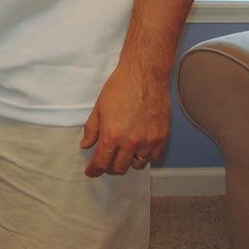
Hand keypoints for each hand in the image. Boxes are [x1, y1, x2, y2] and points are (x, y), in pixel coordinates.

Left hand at [81, 62, 170, 176]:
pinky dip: (145, 157)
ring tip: (123, 154)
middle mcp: (130, 142)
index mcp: (112, 135)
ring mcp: (148, 142)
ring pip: (137, 165)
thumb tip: (86, 145)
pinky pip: (153, 158)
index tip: (91, 173)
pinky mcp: (162, 138)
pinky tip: (139, 148)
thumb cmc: (120, 88)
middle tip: (106, 162)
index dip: (94, 171)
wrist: (144, 76)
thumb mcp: (99, 107)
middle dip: (110, 168)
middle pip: (119, 168)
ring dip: (128, 163)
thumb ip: (92, 129)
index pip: (101, 162)